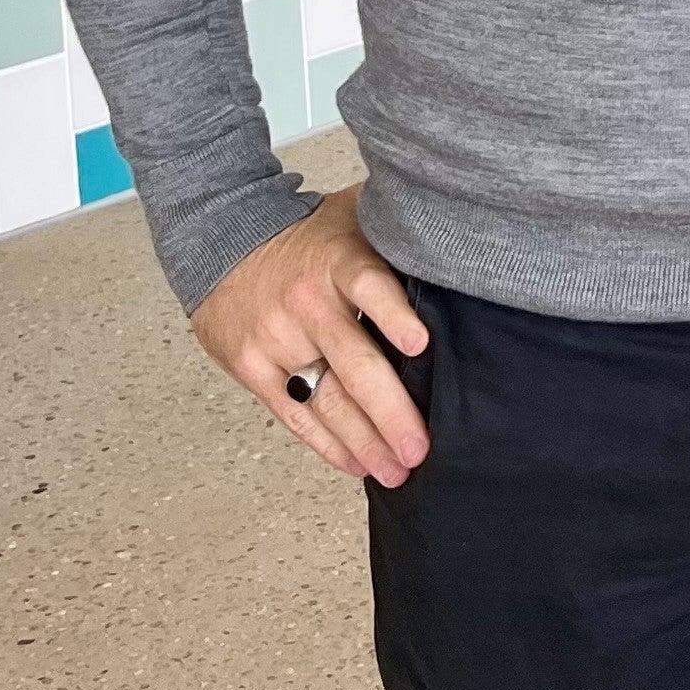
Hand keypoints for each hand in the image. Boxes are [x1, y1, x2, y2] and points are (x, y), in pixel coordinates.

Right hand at [187, 187, 430, 489]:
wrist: (222, 238)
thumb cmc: (310, 236)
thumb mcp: (356, 218)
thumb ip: (400, 237)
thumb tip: (467, 245)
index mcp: (340, 261)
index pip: (370, 286)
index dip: (394, 315)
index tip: (420, 344)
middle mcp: (308, 303)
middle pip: (354, 363)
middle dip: (390, 412)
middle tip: (420, 447)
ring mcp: (276, 339)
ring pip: (327, 400)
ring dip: (364, 442)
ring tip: (397, 471)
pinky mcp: (252, 367)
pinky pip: (295, 415)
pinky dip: (328, 445)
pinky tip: (357, 464)